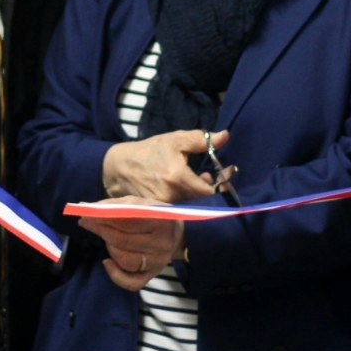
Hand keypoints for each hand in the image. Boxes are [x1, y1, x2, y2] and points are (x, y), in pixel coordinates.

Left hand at [76, 200, 183, 292]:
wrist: (176, 234)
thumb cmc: (152, 215)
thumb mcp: (139, 203)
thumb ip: (117, 205)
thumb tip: (89, 209)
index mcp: (162, 220)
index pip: (128, 221)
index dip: (106, 218)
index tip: (89, 213)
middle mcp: (163, 243)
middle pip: (124, 241)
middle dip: (102, 230)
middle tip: (87, 222)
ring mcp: (158, 262)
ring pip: (125, 261)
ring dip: (109, 248)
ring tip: (106, 237)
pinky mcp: (153, 275)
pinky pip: (132, 282)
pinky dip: (116, 275)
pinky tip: (107, 262)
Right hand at [100, 130, 222, 202]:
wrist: (120, 168)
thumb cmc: (150, 151)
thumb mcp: (175, 140)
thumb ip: (201, 139)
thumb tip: (225, 136)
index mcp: (178, 178)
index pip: (211, 191)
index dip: (223, 184)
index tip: (229, 172)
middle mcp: (173, 197)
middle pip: (205, 201)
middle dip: (215, 188)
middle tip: (216, 175)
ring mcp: (166, 208)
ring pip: (195, 206)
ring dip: (203, 194)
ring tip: (202, 178)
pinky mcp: (162, 214)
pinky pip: (184, 210)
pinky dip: (191, 200)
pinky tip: (190, 188)